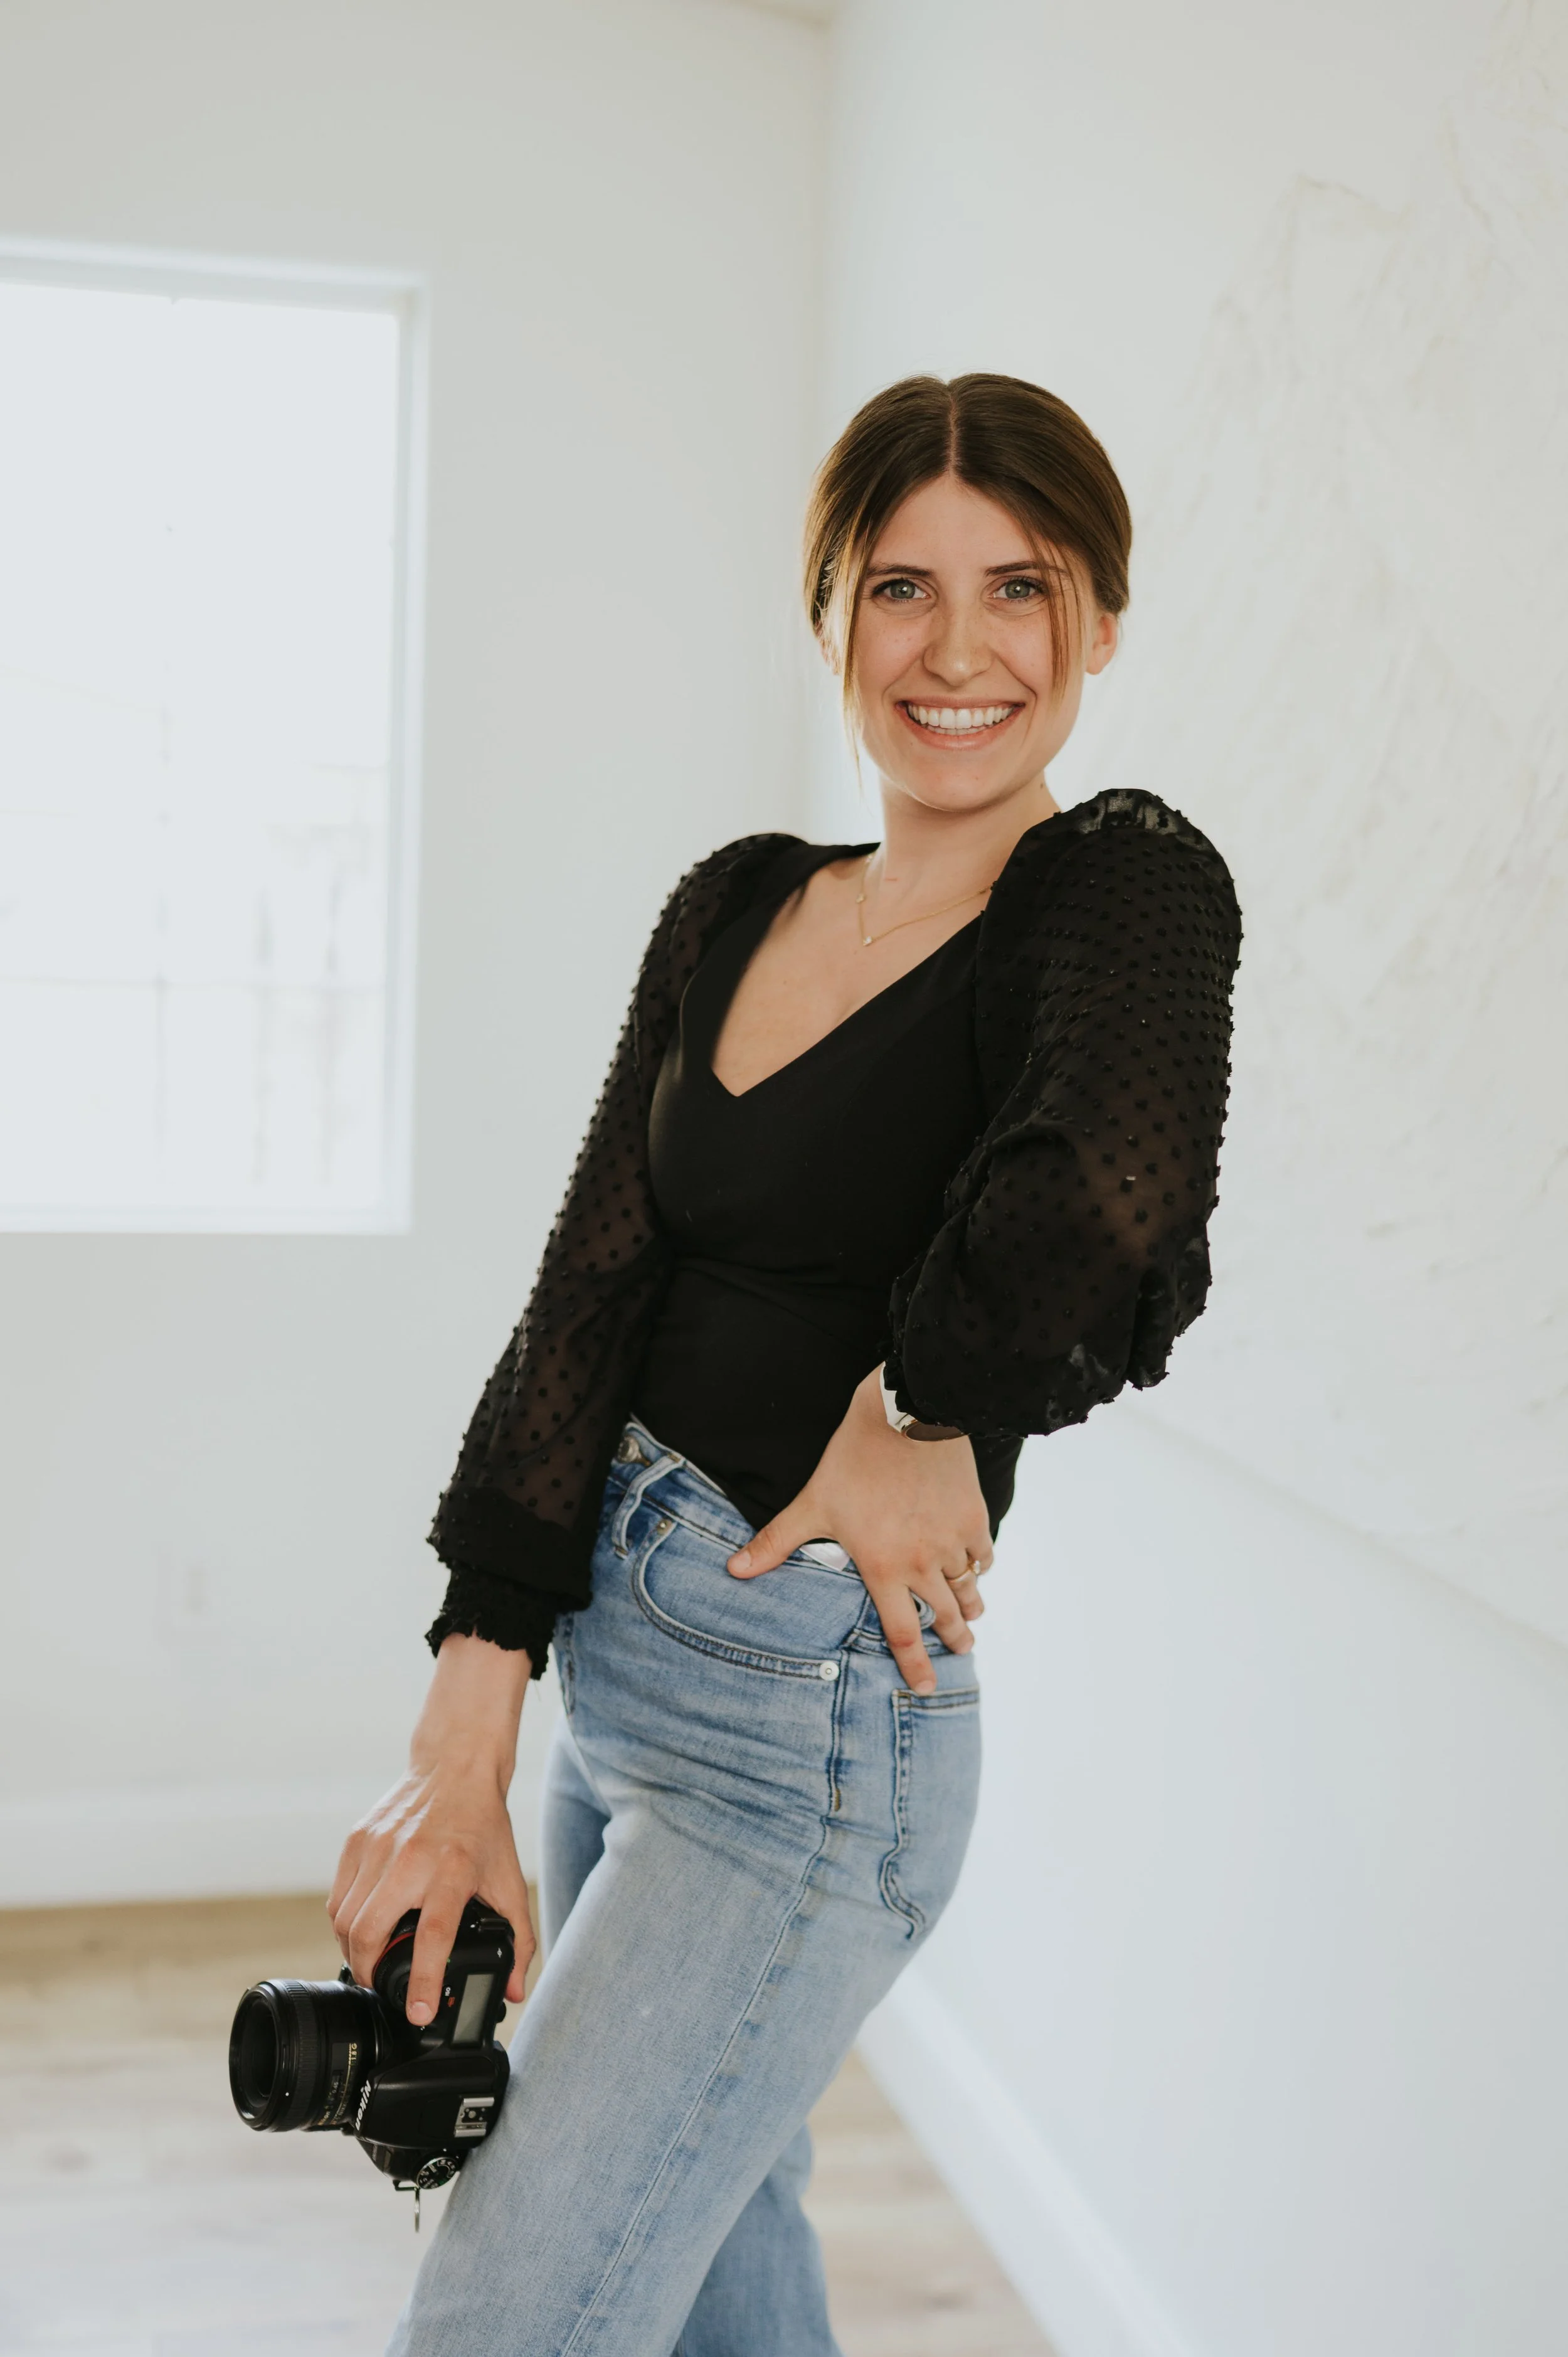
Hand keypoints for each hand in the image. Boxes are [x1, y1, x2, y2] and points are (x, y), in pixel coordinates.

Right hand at [328, 1633, 535, 2021]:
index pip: (431, 1937)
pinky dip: (344, 1924)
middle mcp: (410, 1859)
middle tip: (381, 1988)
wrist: (456, 1769)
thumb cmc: (484, 1828)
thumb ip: (519, 1940)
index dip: (422, 1980)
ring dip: (353, 1953)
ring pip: (345, 1920)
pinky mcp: (357, 1840)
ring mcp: (378, 1848)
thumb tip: (513, 1990)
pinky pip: (338, 1898)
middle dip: (370, 1974)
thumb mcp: (509, 1881)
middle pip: (370, 1933)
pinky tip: (360, 1932)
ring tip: (370, 1964)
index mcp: (453, 1871)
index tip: (417, 2013)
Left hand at [726, 1368, 991, 1693]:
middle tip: (961, 1652)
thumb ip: (776, 1541)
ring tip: (971, 1616)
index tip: (925, 1689)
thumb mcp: (814, 1502)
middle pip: (945, 1617)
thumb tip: (734, 1570)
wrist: (907, 1416)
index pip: (903, 1632)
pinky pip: (983, 1554)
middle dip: (954, 1640)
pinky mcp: (974, 1515)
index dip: (915, 1666)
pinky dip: (979, 1564)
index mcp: (885, 1567)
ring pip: (968, 1587)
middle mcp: (924, 1562)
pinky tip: (975, 1566)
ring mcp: (953, 1540)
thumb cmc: (855, 1460)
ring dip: (969, 1605)